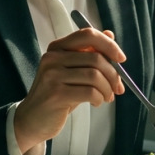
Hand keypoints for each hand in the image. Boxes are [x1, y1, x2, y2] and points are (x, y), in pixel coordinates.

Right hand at [13, 27, 125, 152]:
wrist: (33, 119)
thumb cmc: (57, 94)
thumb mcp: (72, 72)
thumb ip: (89, 54)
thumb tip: (110, 35)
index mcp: (57, 48)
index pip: (87, 35)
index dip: (109, 45)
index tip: (121, 59)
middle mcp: (53, 57)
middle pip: (95, 58)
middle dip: (113, 74)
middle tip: (118, 88)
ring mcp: (52, 75)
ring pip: (94, 76)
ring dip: (107, 89)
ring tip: (107, 97)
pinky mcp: (56, 94)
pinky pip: (89, 92)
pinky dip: (99, 98)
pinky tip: (96, 102)